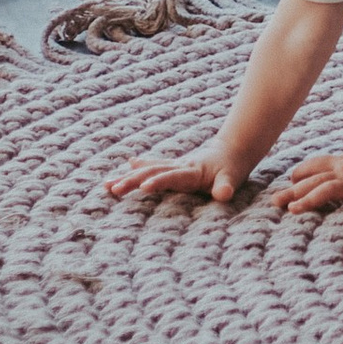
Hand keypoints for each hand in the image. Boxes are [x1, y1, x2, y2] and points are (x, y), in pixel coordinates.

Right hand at [106, 140, 252, 206]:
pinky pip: (154, 165)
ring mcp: (176, 165)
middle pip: (152, 172)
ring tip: (108, 183)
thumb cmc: (233, 168)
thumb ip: (226, 186)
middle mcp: (180, 167)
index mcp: (192, 172)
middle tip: (113, 188)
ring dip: (129, 176)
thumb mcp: (232, 178)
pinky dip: (141, 165)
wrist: (234, 149)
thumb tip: (223, 194)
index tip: (142, 187)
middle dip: (132, 180)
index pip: (172, 177)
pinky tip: (129, 163)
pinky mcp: (175, 166)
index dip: (158, 181)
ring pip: (148, 169)